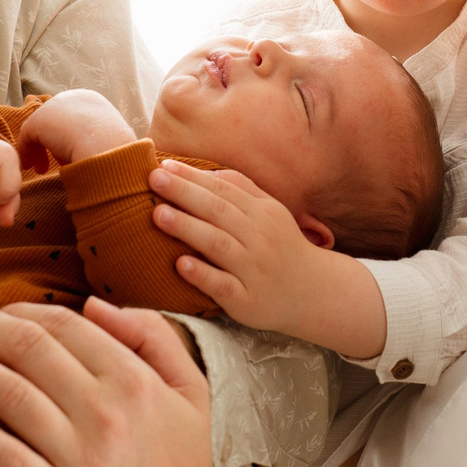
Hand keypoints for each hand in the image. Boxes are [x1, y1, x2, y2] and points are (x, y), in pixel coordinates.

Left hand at [0, 298, 246, 466]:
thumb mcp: (190, 395)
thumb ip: (153, 338)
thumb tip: (94, 304)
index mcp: (136, 381)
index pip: (65, 326)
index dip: (19, 312)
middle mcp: (109, 413)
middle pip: (29, 351)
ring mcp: (84, 460)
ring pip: (11, 396)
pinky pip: (5, 459)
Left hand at [20, 88, 138, 165]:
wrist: (107, 145)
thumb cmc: (113, 149)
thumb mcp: (110, 140)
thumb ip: (97, 141)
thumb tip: (93, 155)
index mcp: (92, 100)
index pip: (74, 118)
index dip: (69, 137)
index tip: (68, 157)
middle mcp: (72, 97)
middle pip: (56, 122)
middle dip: (53, 143)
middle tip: (55, 164)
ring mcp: (54, 107)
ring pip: (41, 130)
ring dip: (40, 150)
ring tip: (43, 169)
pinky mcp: (38, 120)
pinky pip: (28, 137)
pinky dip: (27, 153)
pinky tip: (32, 168)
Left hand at [146, 163, 387, 359]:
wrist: (313, 294)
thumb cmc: (281, 248)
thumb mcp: (270, 213)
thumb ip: (242, 190)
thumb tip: (204, 171)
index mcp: (263, 214)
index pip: (224, 190)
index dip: (193, 177)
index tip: (163, 166)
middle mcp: (260, 239)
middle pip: (218, 212)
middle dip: (184, 194)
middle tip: (153, 179)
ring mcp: (254, 270)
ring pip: (218, 245)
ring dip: (187, 228)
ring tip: (158, 214)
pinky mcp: (247, 300)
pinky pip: (223, 285)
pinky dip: (203, 274)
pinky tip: (181, 265)